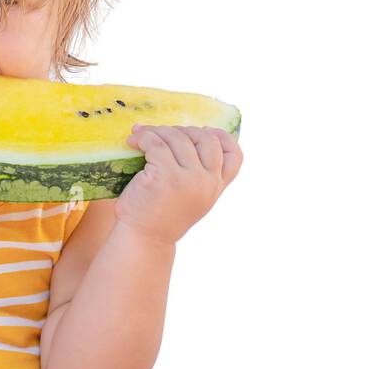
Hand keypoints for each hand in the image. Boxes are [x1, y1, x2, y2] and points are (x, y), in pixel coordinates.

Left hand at [115, 124, 243, 244]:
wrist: (144, 239)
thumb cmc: (162, 215)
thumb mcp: (191, 198)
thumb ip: (199, 176)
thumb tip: (187, 137)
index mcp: (215, 187)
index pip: (234, 156)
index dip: (222, 138)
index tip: (205, 130)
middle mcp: (207, 182)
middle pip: (205, 139)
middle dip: (183, 130)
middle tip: (161, 134)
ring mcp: (188, 178)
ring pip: (177, 138)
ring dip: (157, 131)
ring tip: (142, 135)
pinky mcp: (165, 175)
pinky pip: (155, 144)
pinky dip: (144, 137)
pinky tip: (134, 141)